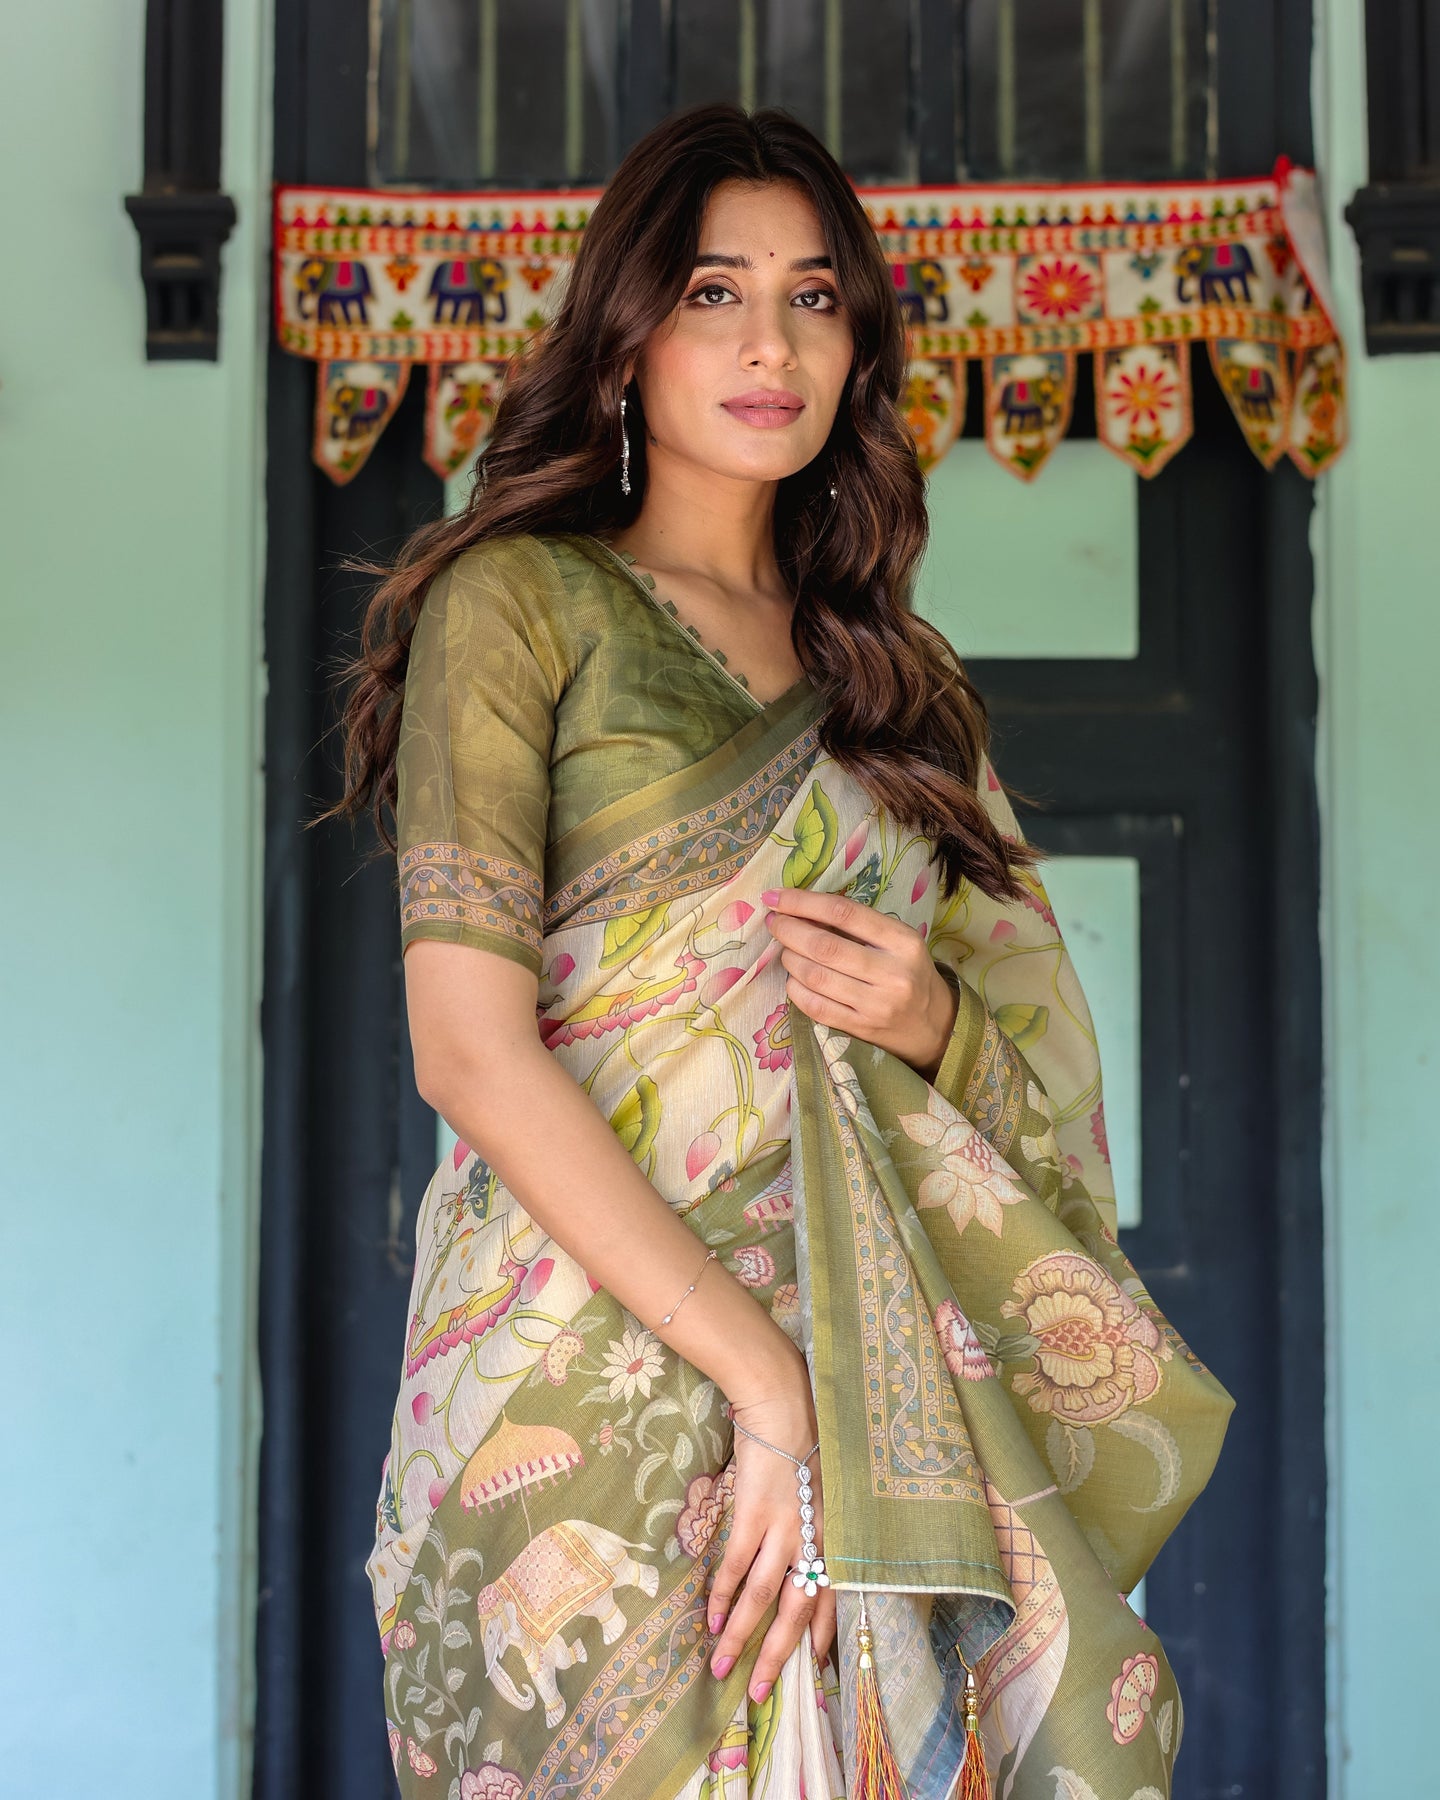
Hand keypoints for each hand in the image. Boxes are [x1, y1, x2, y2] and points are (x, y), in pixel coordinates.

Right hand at [707, 1382, 834, 1702]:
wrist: (784, 1405)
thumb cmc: (804, 1443)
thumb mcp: (821, 1490)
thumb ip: (814, 1526)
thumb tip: (800, 1557)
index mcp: (832, 1534)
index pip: (832, 1597)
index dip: (822, 1635)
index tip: (817, 1670)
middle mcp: (813, 1538)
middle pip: (796, 1610)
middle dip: (776, 1656)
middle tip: (758, 1692)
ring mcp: (783, 1528)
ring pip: (763, 1598)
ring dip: (740, 1635)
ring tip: (722, 1665)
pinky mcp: (753, 1514)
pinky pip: (736, 1566)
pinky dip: (722, 1596)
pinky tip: (710, 1617)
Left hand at [761, 885, 959, 1081]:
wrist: (935, 1025)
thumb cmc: (909, 972)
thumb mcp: (898, 941)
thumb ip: (857, 925)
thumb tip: (800, 909)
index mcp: (903, 941)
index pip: (844, 913)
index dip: (803, 902)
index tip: (776, 897)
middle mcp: (892, 973)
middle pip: (825, 947)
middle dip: (789, 931)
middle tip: (774, 922)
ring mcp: (876, 1005)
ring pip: (816, 977)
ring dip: (790, 959)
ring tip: (785, 950)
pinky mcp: (862, 1030)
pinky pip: (816, 1007)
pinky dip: (796, 989)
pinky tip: (793, 979)